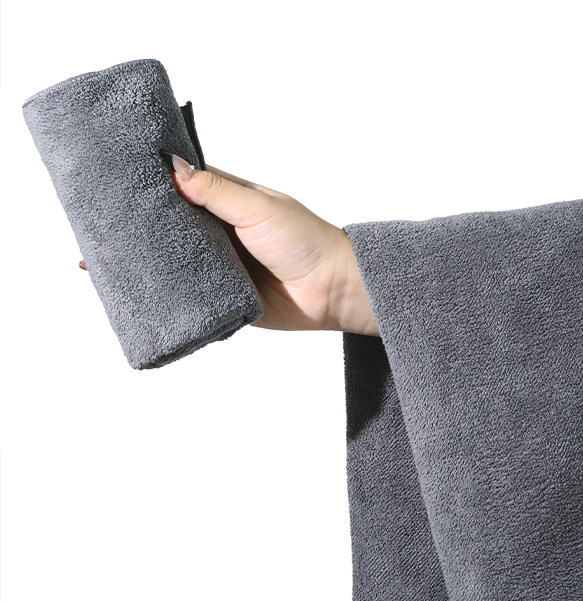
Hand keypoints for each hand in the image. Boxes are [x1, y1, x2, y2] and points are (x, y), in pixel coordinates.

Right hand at [79, 156, 378, 335]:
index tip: (113, 180)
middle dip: (138, 226)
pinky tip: (137, 291)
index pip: (181, 186)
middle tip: (96, 225)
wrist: (331, 291)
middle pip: (170, 225)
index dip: (150, 184)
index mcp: (229, 201)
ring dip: (145, 260)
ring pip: (174, 261)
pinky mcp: (223, 297)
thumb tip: (173, 167)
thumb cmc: (305, 240)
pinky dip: (166, 293)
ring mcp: (220, 265)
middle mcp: (220, 231)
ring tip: (104, 259)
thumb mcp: (259, 207)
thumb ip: (218, 190)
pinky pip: (189, 295)